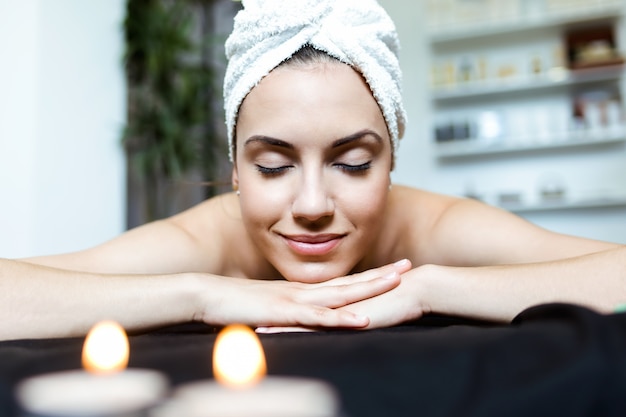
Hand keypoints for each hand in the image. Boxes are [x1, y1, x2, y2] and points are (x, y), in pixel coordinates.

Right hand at [196, 259, 411, 329]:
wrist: (205, 296)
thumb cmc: (233, 303)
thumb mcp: (266, 306)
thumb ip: (284, 310)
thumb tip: (296, 317)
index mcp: (301, 290)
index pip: (342, 282)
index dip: (368, 276)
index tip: (391, 270)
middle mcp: (303, 290)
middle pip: (350, 282)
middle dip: (381, 274)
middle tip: (409, 265)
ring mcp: (296, 299)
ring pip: (341, 294)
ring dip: (370, 288)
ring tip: (397, 281)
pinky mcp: (285, 312)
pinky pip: (319, 317)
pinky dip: (342, 319)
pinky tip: (363, 320)